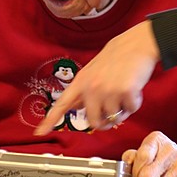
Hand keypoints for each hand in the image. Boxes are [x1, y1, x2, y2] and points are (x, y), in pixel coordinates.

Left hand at [35, 20, 159, 134]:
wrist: (137, 44)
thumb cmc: (118, 56)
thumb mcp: (94, 70)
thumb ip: (86, 90)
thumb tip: (79, 108)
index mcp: (82, 81)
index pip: (62, 103)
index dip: (50, 119)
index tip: (39, 132)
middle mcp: (92, 87)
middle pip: (94, 122)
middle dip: (106, 121)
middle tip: (115, 111)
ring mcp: (108, 90)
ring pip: (114, 118)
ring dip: (123, 109)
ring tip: (126, 91)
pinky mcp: (124, 92)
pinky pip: (130, 111)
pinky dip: (135, 104)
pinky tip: (135, 89)